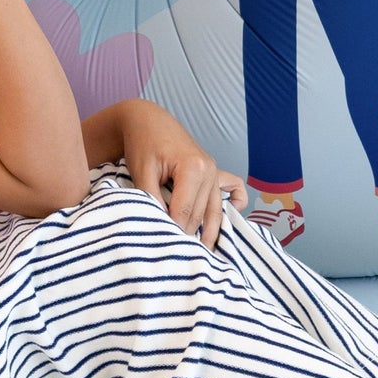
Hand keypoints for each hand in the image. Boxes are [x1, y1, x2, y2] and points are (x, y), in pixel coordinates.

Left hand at [116, 99, 245, 247]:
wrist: (147, 120)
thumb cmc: (142, 144)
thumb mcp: (142, 173)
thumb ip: (151, 201)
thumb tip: (160, 227)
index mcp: (193, 168)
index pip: (183, 212)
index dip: (172, 231)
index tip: (162, 247)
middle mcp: (209, 170)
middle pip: (199, 215)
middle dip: (187, 236)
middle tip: (176, 257)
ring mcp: (214, 170)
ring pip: (213, 210)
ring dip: (208, 232)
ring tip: (201, 255)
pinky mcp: (213, 171)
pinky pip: (233, 188)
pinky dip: (236, 202)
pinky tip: (233, 215)